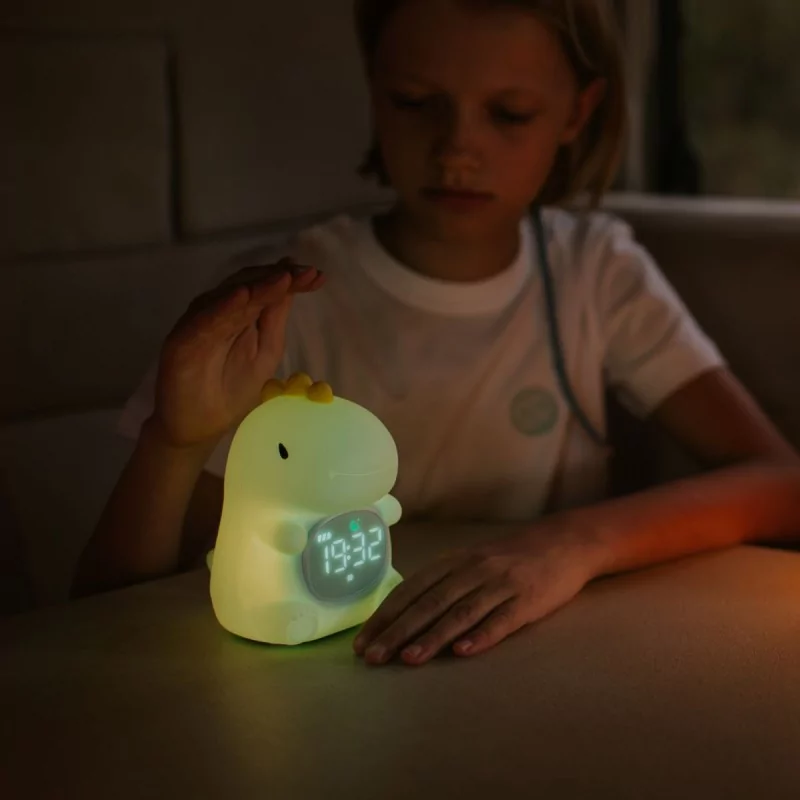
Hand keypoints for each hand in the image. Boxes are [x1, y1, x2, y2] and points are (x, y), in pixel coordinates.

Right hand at [150, 257, 324, 447]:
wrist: (197, 428)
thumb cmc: (230, 390)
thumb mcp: (264, 352)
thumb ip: (274, 318)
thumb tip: (292, 283)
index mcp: (238, 313)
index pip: (264, 287)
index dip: (289, 279)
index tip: (317, 275)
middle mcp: (217, 311)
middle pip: (248, 284)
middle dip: (278, 277)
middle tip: (307, 273)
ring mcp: (198, 324)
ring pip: (228, 297)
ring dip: (256, 285)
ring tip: (283, 276)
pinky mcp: (181, 342)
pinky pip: (204, 321)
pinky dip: (223, 307)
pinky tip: (242, 297)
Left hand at [353, 522, 598, 665]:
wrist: (562, 543)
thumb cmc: (508, 558)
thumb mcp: (470, 561)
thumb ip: (442, 583)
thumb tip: (403, 614)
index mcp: (454, 561)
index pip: (411, 589)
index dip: (385, 615)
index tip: (363, 641)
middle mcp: (472, 570)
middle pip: (430, 602)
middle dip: (398, 631)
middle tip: (373, 657)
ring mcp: (500, 584)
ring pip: (461, 612)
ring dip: (433, 636)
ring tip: (409, 659)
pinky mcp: (527, 599)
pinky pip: (502, 619)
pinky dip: (482, 635)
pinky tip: (463, 652)